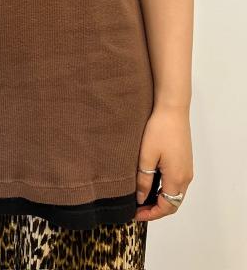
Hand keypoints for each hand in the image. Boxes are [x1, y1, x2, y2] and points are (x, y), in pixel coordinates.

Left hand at [135, 105, 193, 220]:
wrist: (173, 109)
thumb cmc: (159, 130)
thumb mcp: (146, 157)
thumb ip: (144, 180)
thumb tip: (141, 198)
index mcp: (176, 178)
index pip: (166, 207)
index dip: (151, 214)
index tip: (135, 214)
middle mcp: (185, 177)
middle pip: (173, 203)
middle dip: (155, 209)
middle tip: (137, 208)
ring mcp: (187, 169)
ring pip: (175, 193)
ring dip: (160, 198)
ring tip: (141, 196)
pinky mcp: (185, 161)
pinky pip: (176, 182)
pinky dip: (164, 188)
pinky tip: (151, 182)